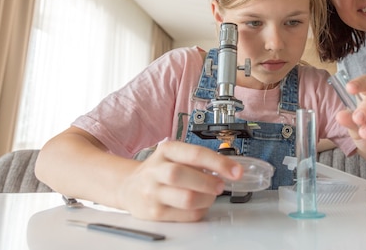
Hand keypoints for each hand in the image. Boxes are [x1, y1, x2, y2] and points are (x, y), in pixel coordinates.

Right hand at [117, 141, 241, 221]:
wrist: (129, 187)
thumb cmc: (159, 170)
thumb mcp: (174, 155)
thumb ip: (198, 160)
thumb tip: (229, 168)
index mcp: (166, 150)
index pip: (195, 154)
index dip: (219, 163)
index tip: (236, 171)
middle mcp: (156, 170)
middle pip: (183, 175)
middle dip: (209, 183)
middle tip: (221, 186)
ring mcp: (153, 192)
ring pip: (186, 198)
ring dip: (206, 199)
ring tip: (210, 195)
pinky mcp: (153, 213)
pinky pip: (185, 215)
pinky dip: (199, 211)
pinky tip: (200, 205)